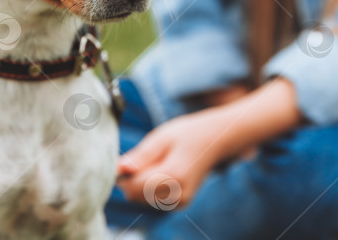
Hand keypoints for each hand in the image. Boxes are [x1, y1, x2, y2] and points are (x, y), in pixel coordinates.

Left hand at [115, 78, 300, 210]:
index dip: (123, 173)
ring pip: (140, 198)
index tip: (126, 158)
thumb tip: (120, 168)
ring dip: (139, 181)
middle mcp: (178, 195)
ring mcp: (180, 202)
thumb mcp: (162, 137)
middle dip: (131, 177)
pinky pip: (151, 198)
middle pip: (135, 195)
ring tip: (156, 160)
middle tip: (145, 156)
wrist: (217, 140)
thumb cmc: (188, 134)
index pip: (134, 187)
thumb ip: (141, 156)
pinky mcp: (179, 203)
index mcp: (174, 176)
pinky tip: (160, 169)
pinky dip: (148, 185)